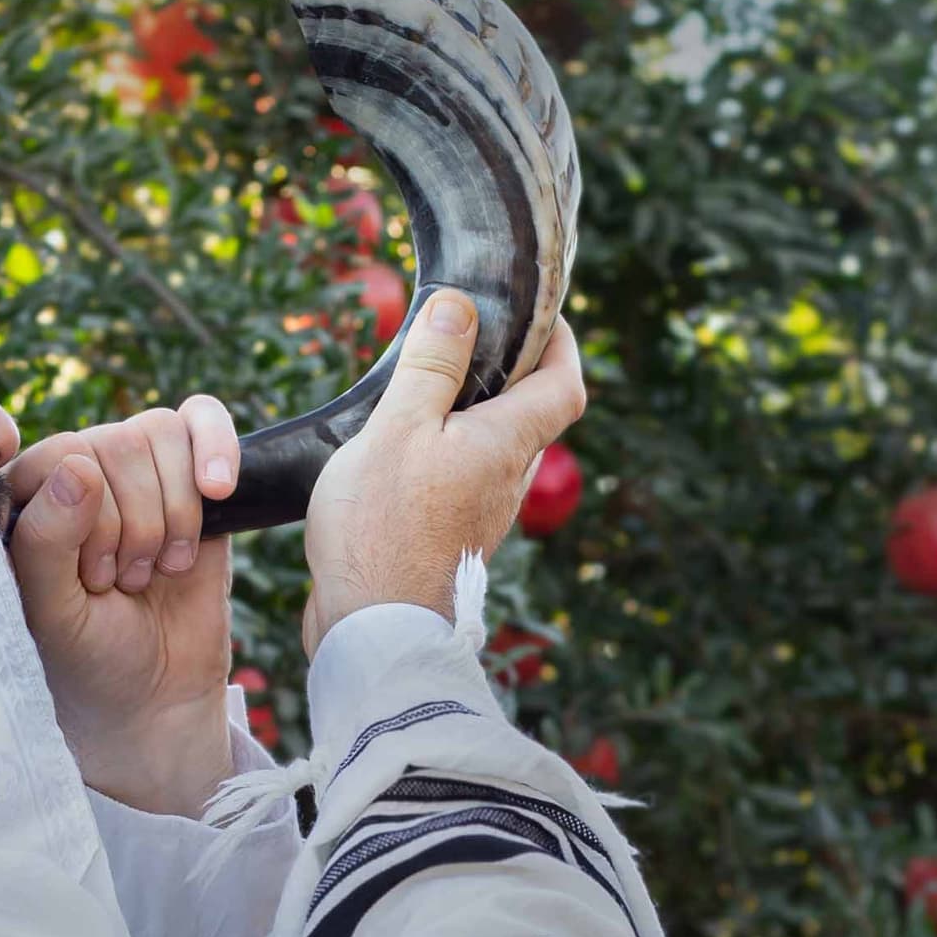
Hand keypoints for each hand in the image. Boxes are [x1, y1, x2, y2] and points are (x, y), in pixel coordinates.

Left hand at [5, 398, 240, 815]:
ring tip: (162, 567)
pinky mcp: (192, 477)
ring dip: (174, 513)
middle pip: (117, 443)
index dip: (90, 516)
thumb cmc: (87, 656)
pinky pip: (201, 419)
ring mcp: (136, 471)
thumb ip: (48, 542)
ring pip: (159, 434)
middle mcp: (77, 472)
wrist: (157, 693)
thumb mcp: (52, 613)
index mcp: (25, 497)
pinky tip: (218, 491)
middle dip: (136, 524)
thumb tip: (80, 466)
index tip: (94, 579)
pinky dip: (215, 447)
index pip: (61, 456)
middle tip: (128, 582)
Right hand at [302, 289, 585, 652]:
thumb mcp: (399, 428)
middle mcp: (508, 481)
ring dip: (472, 413)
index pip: (565, 384)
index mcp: (508, 444)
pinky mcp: (452, 538)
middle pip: (531, 414)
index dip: (562, 343)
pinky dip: (446, 452)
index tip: (538, 315)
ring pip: (495, 449)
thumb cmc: (383, 530)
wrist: (371, 630)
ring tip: (422, 387)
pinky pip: (464, 480)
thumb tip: (460, 306)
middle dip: (509, 371)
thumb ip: (432, 366)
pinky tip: (400, 450)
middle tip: (464, 338)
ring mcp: (483, 514)